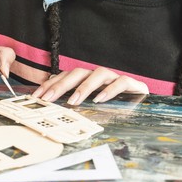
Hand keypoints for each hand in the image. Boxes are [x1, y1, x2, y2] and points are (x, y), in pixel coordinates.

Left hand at [32, 67, 148, 104]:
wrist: (145, 106)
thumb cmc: (113, 107)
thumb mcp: (89, 107)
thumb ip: (74, 104)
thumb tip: (50, 109)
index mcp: (87, 79)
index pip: (65, 77)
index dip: (50, 85)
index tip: (37, 96)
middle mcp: (99, 76)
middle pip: (78, 73)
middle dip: (61, 85)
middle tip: (48, 99)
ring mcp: (115, 78)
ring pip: (98, 73)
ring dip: (84, 87)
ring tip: (74, 101)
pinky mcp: (133, 84)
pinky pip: (122, 82)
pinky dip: (110, 90)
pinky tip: (100, 100)